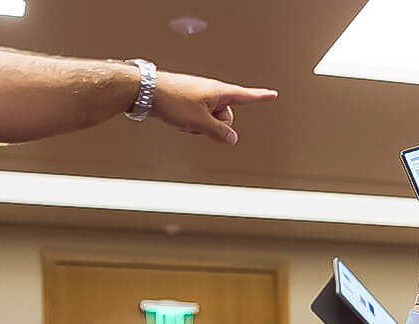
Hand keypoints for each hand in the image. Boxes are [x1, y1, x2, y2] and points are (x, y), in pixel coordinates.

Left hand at [149, 71, 276, 143]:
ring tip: (185, 119)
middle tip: (200, 123)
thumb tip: (232, 138)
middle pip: (226, 116)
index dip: (261, 96)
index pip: (246, 95)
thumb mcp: (200, 121)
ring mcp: (199, 96)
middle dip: (216, 125)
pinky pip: (198, 118)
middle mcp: (211, 92)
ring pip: (210, 119)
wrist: (146, 90)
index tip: (272, 94)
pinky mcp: (188, 101)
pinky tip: (178, 119)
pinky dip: (191, 122)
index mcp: (219, 91)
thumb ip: (219, 132)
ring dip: (200, 125)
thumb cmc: (171, 98)